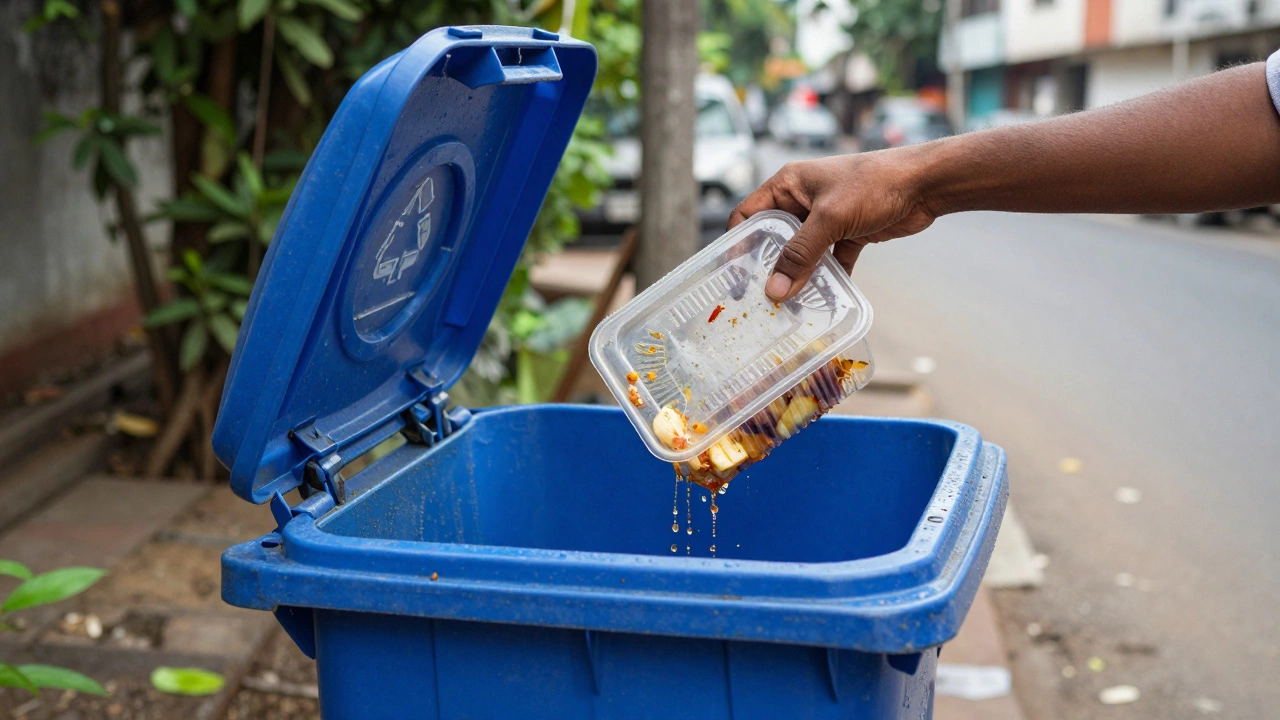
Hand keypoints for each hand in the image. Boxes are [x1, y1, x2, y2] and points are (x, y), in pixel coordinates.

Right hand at [727, 150, 937, 300]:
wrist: (925, 183)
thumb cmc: (874, 184)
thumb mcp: (830, 218)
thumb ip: (801, 255)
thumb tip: (775, 291)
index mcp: (789, 184)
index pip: (749, 214)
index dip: (737, 242)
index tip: (733, 275)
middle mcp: (803, 200)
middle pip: (774, 237)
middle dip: (767, 266)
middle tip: (758, 297)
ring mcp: (826, 218)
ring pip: (802, 253)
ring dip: (797, 276)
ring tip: (786, 306)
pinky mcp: (848, 234)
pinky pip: (828, 261)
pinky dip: (826, 278)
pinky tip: (821, 301)